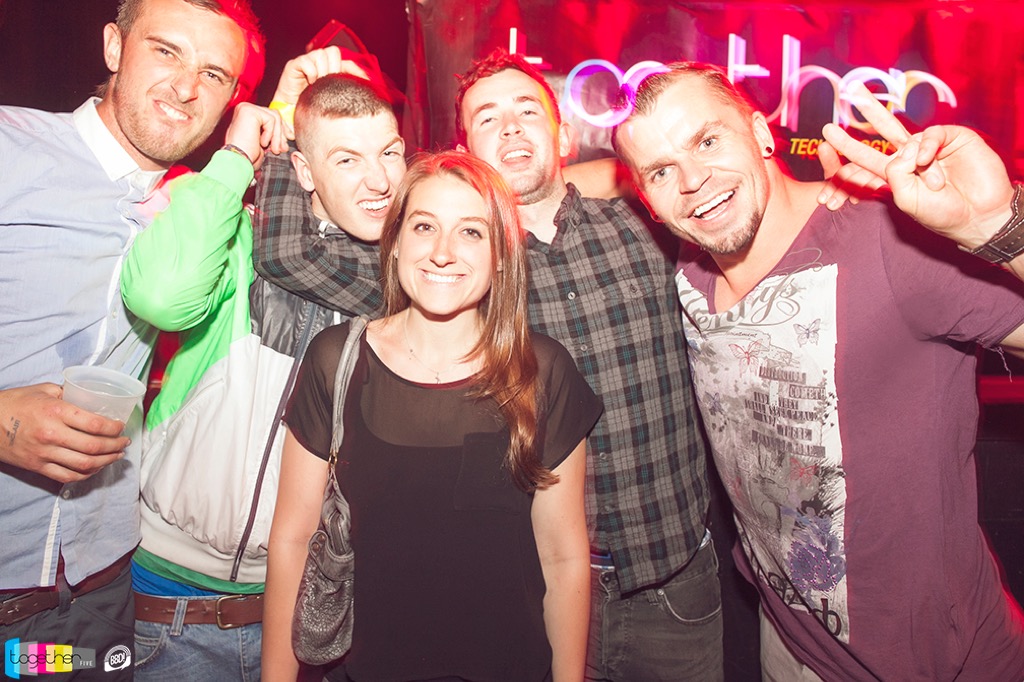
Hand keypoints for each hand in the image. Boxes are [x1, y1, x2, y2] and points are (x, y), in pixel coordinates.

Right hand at [0, 384, 129, 482]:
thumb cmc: (14, 403)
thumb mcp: (43, 390)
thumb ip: (68, 393)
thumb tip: (90, 397)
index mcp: (56, 412)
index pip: (95, 424)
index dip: (114, 428)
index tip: (121, 427)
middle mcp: (52, 434)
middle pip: (94, 447)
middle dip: (115, 446)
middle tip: (124, 442)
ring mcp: (44, 453)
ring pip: (84, 464)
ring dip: (106, 461)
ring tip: (116, 455)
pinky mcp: (37, 467)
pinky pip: (68, 476)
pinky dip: (86, 474)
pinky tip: (96, 467)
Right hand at [223, 103, 288, 169]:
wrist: (238, 161)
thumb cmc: (248, 156)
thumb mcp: (264, 143)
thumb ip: (272, 133)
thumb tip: (290, 134)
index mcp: (246, 116)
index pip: (270, 116)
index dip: (281, 129)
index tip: (288, 140)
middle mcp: (244, 109)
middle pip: (274, 114)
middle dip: (281, 133)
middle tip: (283, 148)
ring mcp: (246, 108)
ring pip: (275, 117)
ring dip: (277, 136)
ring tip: (274, 149)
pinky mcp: (249, 110)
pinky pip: (271, 120)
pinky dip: (270, 134)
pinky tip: (262, 143)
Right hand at [271, 46, 369, 105]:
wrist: (289, 113)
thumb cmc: (310, 107)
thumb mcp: (332, 101)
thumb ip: (345, 93)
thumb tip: (365, 90)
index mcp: (330, 70)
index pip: (347, 63)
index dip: (355, 70)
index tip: (364, 82)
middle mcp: (319, 63)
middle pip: (334, 52)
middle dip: (334, 68)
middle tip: (331, 83)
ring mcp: (306, 62)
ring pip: (321, 54)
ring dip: (322, 71)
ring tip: (319, 85)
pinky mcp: (294, 65)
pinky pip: (307, 61)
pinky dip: (310, 72)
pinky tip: (309, 84)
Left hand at [819, 81, 1014, 245]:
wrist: (977, 214)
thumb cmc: (941, 212)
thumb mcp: (905, 198)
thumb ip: (894, 173)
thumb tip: (903, 147)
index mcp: (894, 174)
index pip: (864, 159)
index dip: (846, 148)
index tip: (825, 135)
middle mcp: (909, 157)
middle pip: (883, 130)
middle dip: (868, 110)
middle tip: (850, 91)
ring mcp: (929, 146)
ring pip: (907, 139)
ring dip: (917, 163)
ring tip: (935, 183)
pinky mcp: (950, 137)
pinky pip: (929, 134)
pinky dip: (927, 147)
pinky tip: (931, 161)